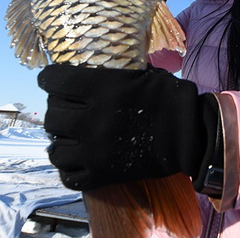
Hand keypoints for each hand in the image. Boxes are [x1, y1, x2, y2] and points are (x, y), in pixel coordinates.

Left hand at [38, 64, 219, 190]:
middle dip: (57, 109)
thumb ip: (114, 72)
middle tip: (67, 108)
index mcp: (104, 90)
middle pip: (52, 115)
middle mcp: (93, 121)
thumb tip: (92, 63)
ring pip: (54, 147)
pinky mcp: (102, 175)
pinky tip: (76, 157)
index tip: (50, 80)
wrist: (190, 136)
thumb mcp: (143, 74)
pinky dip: (68, 166)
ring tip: (68, 136)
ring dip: (60, 139)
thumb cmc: (170, 99)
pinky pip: (67, 175)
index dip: (49, 79)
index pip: (54, 81)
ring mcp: (95, 151)